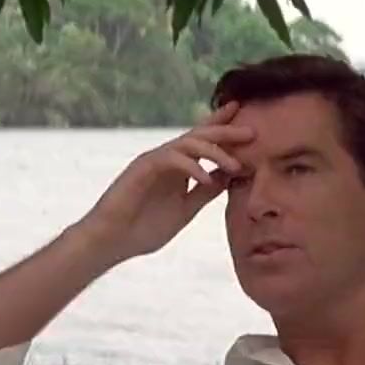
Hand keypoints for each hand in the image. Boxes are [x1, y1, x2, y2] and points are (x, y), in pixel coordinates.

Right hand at [73, 102, 249, 263]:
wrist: (112, 241)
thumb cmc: (143, 228)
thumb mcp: (185, 209)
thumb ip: (205, 192)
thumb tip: (230, 177)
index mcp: (178, 167)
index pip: (204, 142)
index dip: (224, 129)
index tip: (250, 123)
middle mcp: (167, 158)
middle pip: (200, 135)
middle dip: (226, 130)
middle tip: (252, 130)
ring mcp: (154, 161)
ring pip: (188, 143)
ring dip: (215, 151)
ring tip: (236, 165)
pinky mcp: (142, 168)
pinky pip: (171, 159)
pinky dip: (192, 166)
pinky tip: (206, 177)